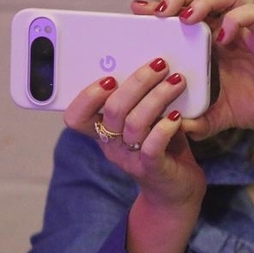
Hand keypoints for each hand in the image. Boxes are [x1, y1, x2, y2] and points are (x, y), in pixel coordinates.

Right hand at [62, 61, 205, 209]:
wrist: (176, 189)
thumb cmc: (161, 147)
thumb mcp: (146, 120)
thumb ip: (142, 99)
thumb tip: (152, 63)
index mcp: (103, 131)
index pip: (76, 117)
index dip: (87, 96)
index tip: (110, 76)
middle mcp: (112, 145)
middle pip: (113, 110)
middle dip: (137, 82)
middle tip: (159, 65)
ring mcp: (130, 158)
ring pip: (134, 123)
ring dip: (158, 97)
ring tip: (176, 81)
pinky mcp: (152, 169)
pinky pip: (152, 146)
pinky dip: (165, 127)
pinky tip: (177, 116)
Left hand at [134, 0, 253, 140]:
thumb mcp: (219, 114)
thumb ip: (197, 117)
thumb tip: (173, 126)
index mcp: (215, 38)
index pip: (186, 8)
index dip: (162, 4)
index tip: (138, 10)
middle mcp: (232, 27)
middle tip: (161, 11)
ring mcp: (252, 29)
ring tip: (188, 17)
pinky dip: (236, 20)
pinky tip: (224, 39)